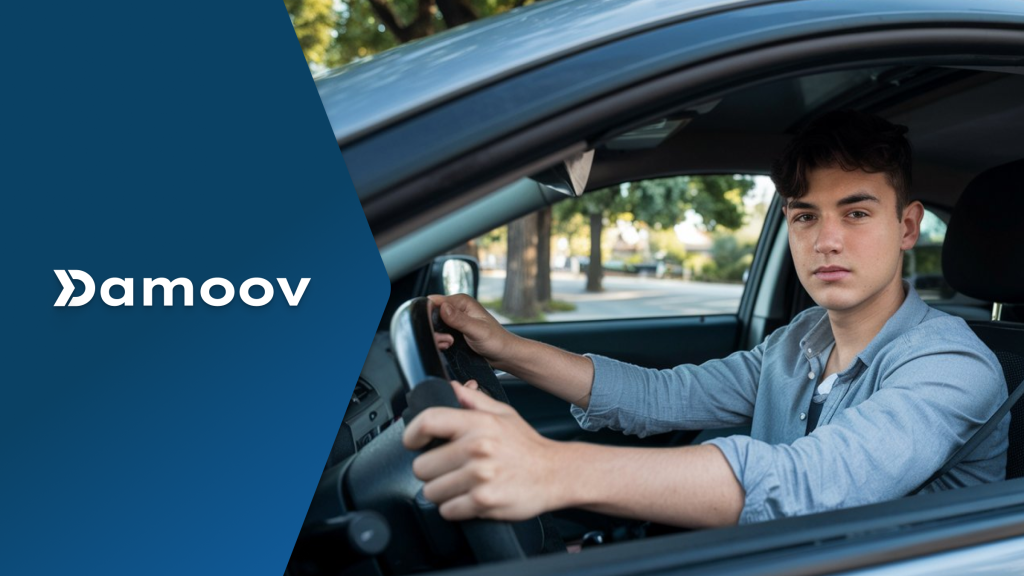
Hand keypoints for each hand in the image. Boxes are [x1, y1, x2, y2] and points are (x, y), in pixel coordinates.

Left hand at [403, 381, 563, 520]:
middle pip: (421, 466)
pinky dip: (455, 508)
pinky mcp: (483, 501)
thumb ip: (473, 399)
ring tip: (461, 484)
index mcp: (478, 423)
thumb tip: (449, 387)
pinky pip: (448, 510)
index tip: (412, 442)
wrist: (556, 473)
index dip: (411, 434)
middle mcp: (477, 448)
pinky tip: (469, 498)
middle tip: (448, 469)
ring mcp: (480, 476)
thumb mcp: (503, 413)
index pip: (427, 421)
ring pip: (431, 491)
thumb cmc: (527, 446)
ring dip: (442, 492)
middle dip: (431, 470)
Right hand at [428, 294, 517, 367]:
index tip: (438, 330)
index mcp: (463, 301)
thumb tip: (443, 308)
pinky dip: (441, 340)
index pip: (435, 301)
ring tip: (449, 344)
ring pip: (434, 325)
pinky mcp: (454, 329)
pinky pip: (439, 332)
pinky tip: (448, 346)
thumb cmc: (496, 340)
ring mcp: (455, 319)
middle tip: (447, 341)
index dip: (431, 315)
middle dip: (434, 329)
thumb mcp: (477, 330)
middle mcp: (457, 307)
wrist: (503, 354)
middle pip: (432, 314)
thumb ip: (459, 319)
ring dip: (438, 336)